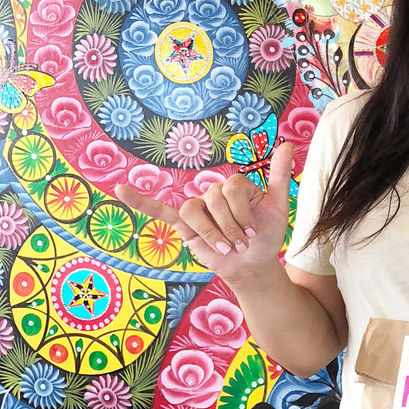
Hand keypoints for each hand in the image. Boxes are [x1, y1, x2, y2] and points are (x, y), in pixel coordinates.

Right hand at [114, 142, 294, 285]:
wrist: (253, 264)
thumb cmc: (265, 236)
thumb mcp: (277, 206)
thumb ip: (278, 175)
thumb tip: (288, 143)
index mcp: (232, 187)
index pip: (229, 189)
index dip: (242, 213)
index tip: (253, 232)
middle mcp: (212, 194)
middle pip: (212, 200)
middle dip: (230, 227)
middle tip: (241, 244)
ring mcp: (196, 208)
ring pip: (192, 210)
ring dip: (210, 232)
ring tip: (224, 248)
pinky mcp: (183, 225)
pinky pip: (158, 210)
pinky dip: (140, 201)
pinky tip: (119, 190)